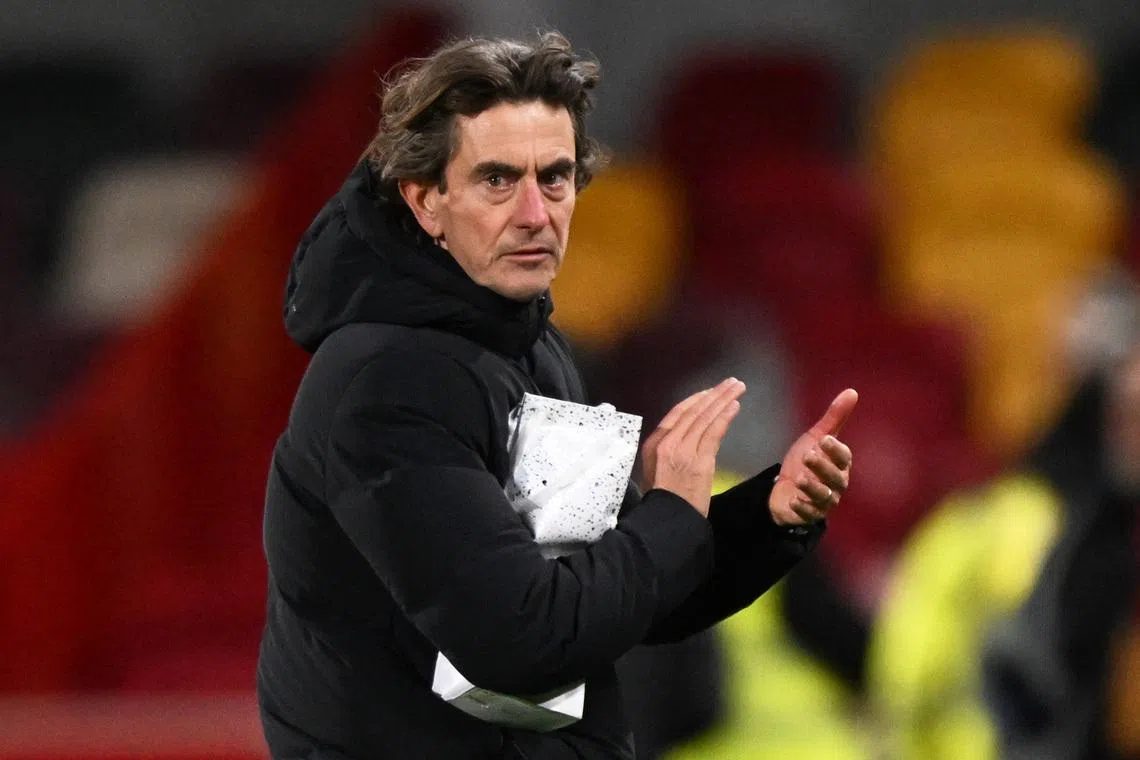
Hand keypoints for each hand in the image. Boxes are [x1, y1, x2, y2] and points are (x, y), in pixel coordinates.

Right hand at [641, 378, 745, 516]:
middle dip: (714, 394)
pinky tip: (735, 406)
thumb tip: (687, 435)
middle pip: (694, 411)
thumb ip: (669, 450)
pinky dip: (725, 417)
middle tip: (731, 382)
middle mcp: (668, 442)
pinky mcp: (700, 461)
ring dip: (723, 400)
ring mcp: (684, 451)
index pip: (677, 413)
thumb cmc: (664, 499)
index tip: (710, 392)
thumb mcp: (657, 470)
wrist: (668, 520)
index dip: (696, 400)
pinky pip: (714, 432)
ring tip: (737, 387)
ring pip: (705, 418)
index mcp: (654, 443)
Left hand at [769, 388, 857, 526]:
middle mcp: (836, 484)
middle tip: (808, 455)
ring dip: (813, 488)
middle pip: (834, 478)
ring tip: (801, 479)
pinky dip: (802, 508)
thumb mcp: (816, 437)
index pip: (843, 458)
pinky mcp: (808, 514)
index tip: (824, 440)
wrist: (785, 486)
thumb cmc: (806, 461)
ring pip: (823, 497)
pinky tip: (794, 500)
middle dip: (822, 467)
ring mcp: (823, 501)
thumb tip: (852, 391)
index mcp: (840, 465)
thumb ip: (834, 417)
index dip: (835, 450)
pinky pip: (809, 514)